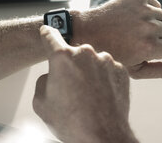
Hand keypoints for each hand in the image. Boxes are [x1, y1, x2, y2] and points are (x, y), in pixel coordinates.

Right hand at [33, 26, 137, 142]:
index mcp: (63, 58)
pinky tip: (100, 96)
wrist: (102, 136)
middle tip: (70, 88)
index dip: (47, 34)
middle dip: (70, 65)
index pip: (51, 37)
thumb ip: (44, 80)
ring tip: (87, 96)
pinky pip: (107, 69)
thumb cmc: (72, 122)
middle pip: (74, 53)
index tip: (47, 30)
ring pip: (92, 61)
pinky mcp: (121, 70)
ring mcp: (106, 60)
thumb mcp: (41, 102)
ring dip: (88, 72)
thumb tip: (52, 76)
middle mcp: (85, 54)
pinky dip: (103, 79)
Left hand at [71, 0, 161, 78]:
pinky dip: (149, 11)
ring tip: (135, 29)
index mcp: (149, 48)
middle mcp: (149, 27)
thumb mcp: (134, 69)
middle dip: (160, 37)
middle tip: (139, 39)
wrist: (88, 31)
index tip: (150, 49)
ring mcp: (143, 10)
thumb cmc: (112, 53)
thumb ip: (161, 70)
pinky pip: (156, 4)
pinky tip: (133, 18)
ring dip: (155, 23)